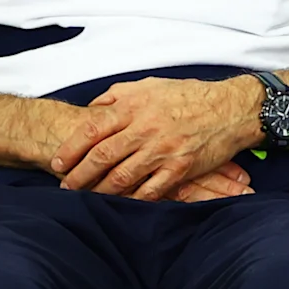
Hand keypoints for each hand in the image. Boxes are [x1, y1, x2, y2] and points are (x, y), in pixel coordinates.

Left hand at [52, 76, 261, 200]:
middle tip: (65, 186)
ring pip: (122, 177)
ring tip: (86, 198)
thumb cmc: (190, 96)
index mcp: (135, 107)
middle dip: (78, 175)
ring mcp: (164, 150)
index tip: (57, 162)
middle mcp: (146, 129)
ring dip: (100, 191)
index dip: (70, 148)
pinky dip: (132, 199)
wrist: (232, 108)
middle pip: (102, 157)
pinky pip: (151, 190)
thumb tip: (93, 108)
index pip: (92, 129)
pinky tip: (121, 203)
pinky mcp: (181, 168)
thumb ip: (118, 95)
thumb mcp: (150, 85)